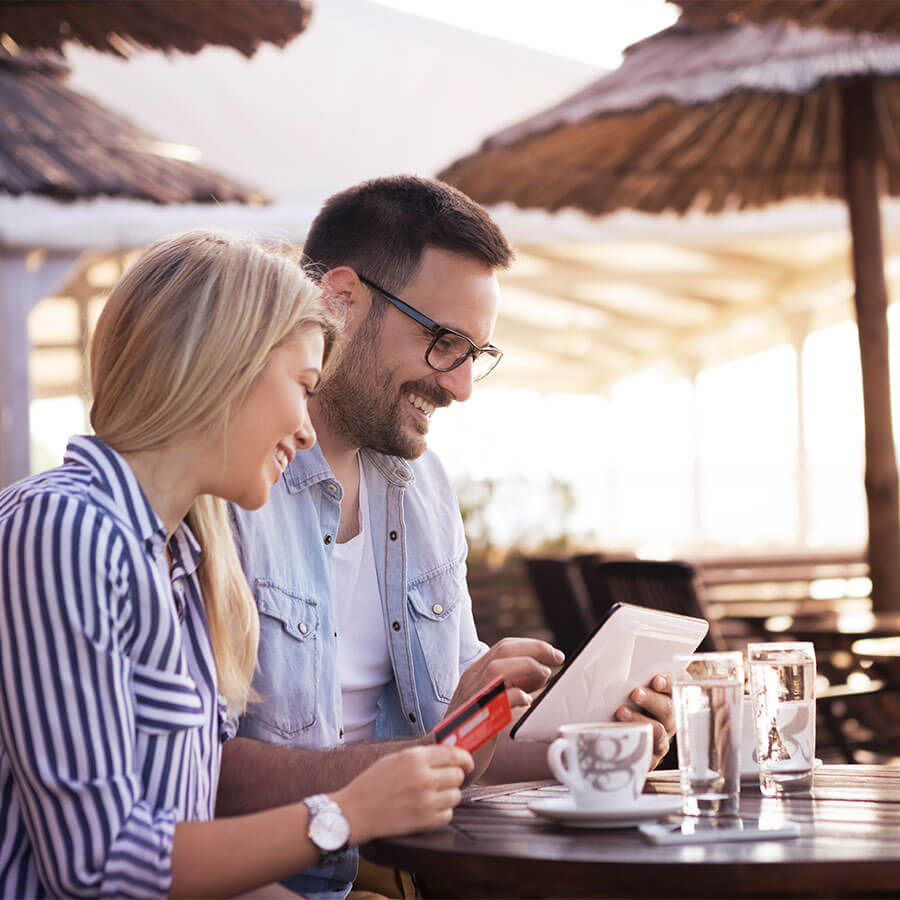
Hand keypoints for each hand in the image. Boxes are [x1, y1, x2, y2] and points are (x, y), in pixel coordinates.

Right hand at [332, 744, 472, 844]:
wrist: (356, 811)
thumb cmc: (372, 783)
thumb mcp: (395, 759)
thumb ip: (421, 755)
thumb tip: (446, 753)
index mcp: (415, 758)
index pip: (453, 753)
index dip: (464, 758)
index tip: (467, 762)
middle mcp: (423, 777)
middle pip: (458, 775)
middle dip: (454, 777)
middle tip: (444, 780)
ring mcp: (425, 800)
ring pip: (456, 795)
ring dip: (449, 795)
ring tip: (434, 795)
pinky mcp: (424, 821)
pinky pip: (448, 814)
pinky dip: (443, 812)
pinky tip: (430, 808)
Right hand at [443, 638, 563, 780]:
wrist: (444, 755)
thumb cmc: (473, 730)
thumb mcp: (491, 700)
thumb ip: (511, 685)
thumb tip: (540, 674)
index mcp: (475, 673)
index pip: (504, 647)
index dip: (531, 645)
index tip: (552, 653)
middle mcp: (472, 680)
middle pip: (504, 649)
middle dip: (535, 649)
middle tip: (557, 657)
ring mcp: (472, 696)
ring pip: (498, 668)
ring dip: (527, 667)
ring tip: (545, 676)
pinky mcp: (476, 717)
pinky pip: (496, 699)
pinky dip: (516, 695)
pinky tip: (527, 700)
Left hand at [614, 673, 674, 767]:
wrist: (616, 738)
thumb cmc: (623, 701)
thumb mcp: (632, 687)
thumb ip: (634, 677)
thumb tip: (617, 660)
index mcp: (669, 695)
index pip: (678, 684)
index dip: (670, 682)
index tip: (656, 680)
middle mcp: (669, 718)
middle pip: (668, 709)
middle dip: (652, 700)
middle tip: (635, 694)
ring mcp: (661, 739)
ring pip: (659, 731)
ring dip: (640, 720)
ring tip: (621, 712)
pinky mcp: (650, 757)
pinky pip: (647, 753)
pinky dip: (633, 742)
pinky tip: (618, 733)